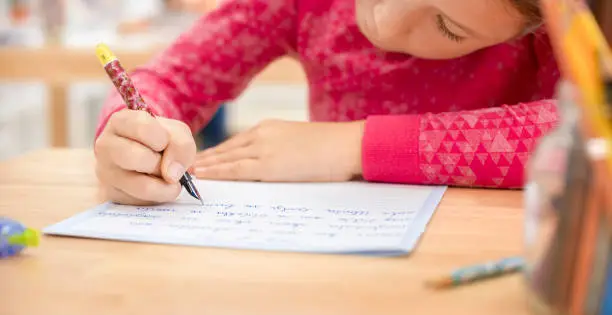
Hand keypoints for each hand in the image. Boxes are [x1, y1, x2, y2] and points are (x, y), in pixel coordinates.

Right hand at [94, 109, 196, 204]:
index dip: (162, 138)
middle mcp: (106, 146)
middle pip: (136, 157)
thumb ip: (181, 145)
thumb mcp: (176, 133)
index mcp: (120, 122)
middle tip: (164, 163)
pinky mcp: (112, 194)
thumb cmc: (160, 140)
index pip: (141, 126)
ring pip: (140, 185)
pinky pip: (141, 201)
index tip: (164, 143)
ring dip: (163, 184)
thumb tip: (172, 174)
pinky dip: (158, 196)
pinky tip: (156, 186)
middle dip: (160, 163)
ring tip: (165, 178)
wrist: (149, 158)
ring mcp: (106, 172)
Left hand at [193, 119, 364, 181]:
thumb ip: (281, 149)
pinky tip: (203, 176)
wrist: (346, 144)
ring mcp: (263, 148)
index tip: (203, 160)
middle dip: (205, 159)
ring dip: (205, 166)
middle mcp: (261, 134)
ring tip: (187, 173)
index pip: (236, 142)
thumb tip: (273, 163)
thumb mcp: (300, 141)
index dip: (217, 153)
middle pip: (226, 149)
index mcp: (269, 127)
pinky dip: (217, 172)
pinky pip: (236, 170)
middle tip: (184, 166)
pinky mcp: (268, 164)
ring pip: (226, 158)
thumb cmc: (331, 146)